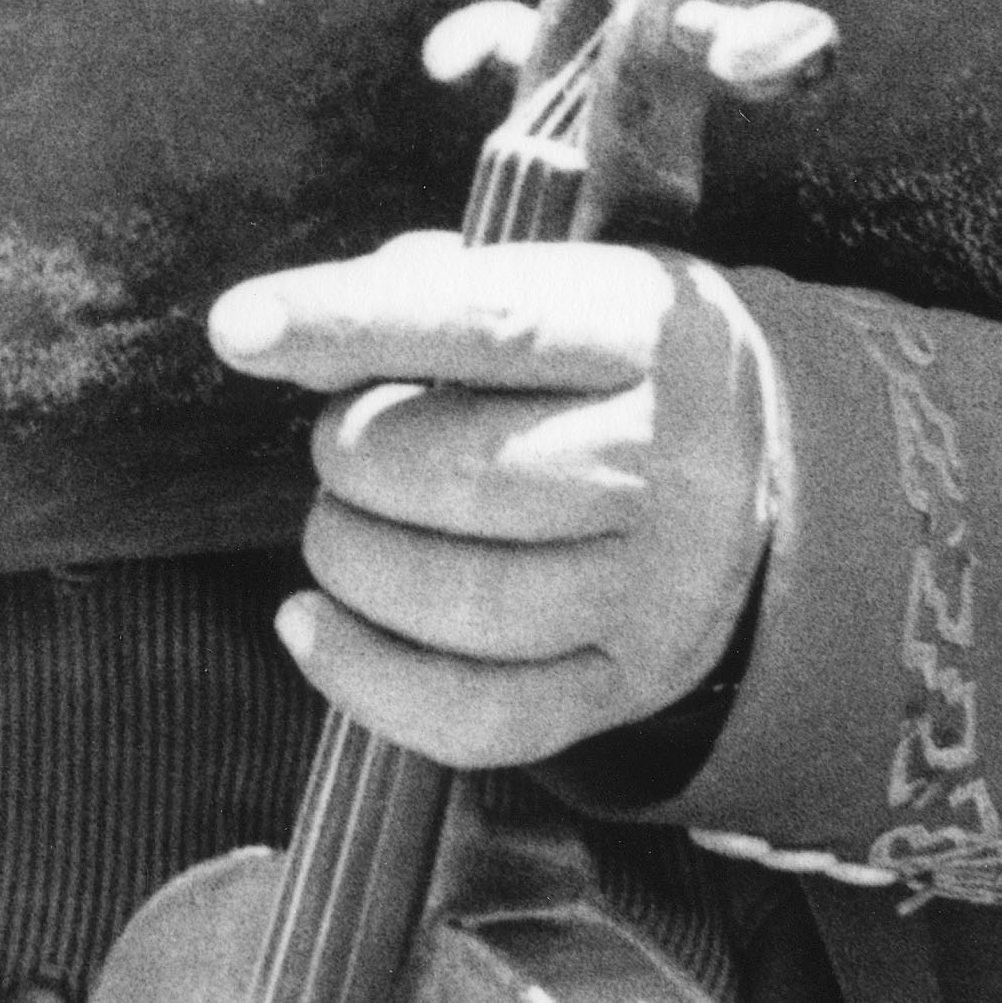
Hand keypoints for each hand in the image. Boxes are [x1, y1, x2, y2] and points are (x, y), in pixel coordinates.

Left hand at [211, 235, 778, 772]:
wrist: (764, 471)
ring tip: (343, 529)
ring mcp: (656, 588)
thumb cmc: (596, 364)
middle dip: (352, 459)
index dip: (352, 322)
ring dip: (354, 565)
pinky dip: (367, 680)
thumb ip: (416, 294)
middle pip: (465, 475)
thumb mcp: (543, 285)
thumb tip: (278, 343)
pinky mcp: (628, 682)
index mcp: (641, 330)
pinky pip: (480, 717)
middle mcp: (665, 463)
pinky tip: (309, 626)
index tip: (237, 329)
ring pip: (466, 604)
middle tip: (343, 448)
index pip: (488, 324)